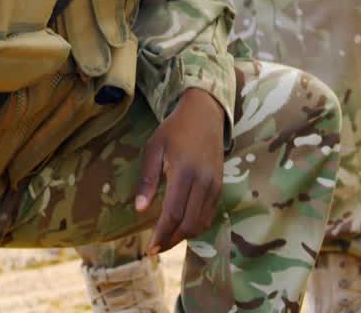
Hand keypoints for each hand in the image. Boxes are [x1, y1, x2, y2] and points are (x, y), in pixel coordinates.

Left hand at [135, 88, 225, 254]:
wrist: (205, 113)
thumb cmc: (174, 130)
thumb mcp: (154, 149)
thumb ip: (147, 180)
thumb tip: (140, 210)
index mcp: (184, 172)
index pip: (174, 214)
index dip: (162, 234)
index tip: (150, 248)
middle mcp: (203, 181)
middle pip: (189, 223)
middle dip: (172, 240)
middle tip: (156, 248)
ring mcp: (215, 184)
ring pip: (201, 221)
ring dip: (184, 235)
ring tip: (167, 239)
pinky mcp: (220, 185)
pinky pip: (209, 213)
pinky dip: (196, 225)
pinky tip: (182, 225)